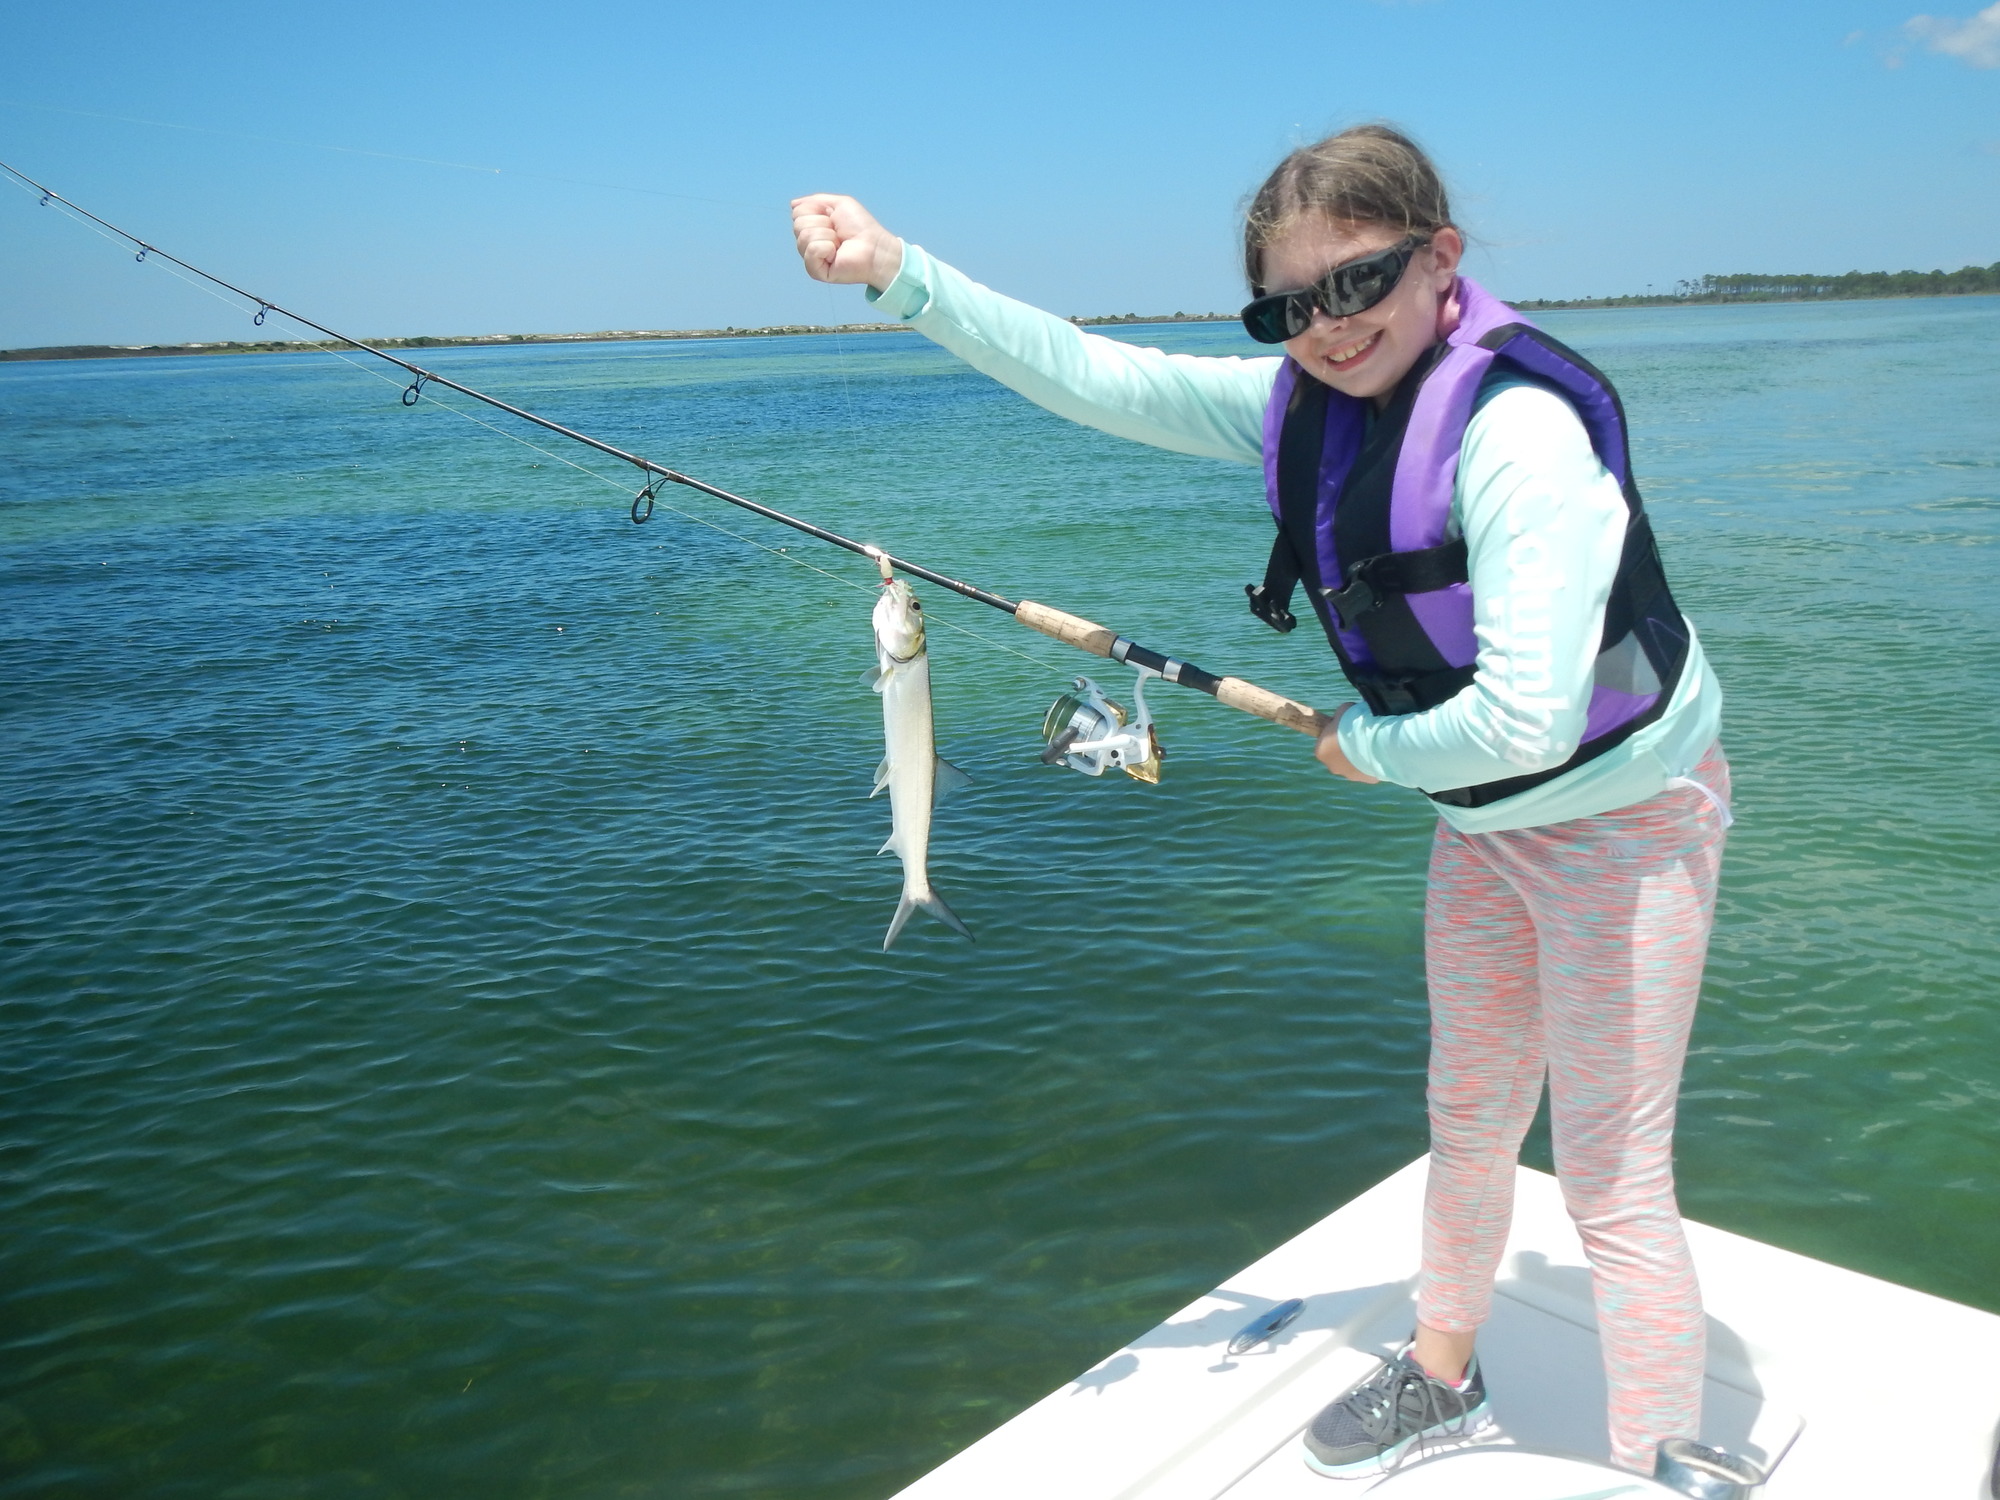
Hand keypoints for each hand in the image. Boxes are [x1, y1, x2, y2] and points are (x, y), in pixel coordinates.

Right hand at [790, 193, 904, 291]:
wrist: (874, 246)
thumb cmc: (861, 226)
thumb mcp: (839, 203)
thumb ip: (815, 200)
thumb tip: (792, 204)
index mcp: (812, 227)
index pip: (797, 213)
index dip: (816, 210)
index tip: (833, 216)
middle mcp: (808, 242)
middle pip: (798, 224)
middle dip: (821, 223)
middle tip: (838, 232)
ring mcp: (811, 258)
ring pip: (804, 236)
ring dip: (827, 235)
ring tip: (839, 243)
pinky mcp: (816, 271)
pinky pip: (811, 251)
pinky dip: (826, 247)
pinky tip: (836, 254)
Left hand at [1314, 703, 1378, 782]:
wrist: (1375, 738)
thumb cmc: (1354, 723)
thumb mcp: (1342, 712)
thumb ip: (1339, 717)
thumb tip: (1342, 717)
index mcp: (1321, 751)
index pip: (1324, 743)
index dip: (1334, 735)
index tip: (1344, 728)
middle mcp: (1333, 767)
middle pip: (1338, 757)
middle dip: (1346, 748)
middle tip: (1359, 735)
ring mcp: (1350, 775)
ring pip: (1353, 765)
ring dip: (1360, 756)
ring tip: (1371, 743)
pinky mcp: (1367, 779)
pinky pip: (1368, 769)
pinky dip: (1373, 762)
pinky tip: (1380, 752)